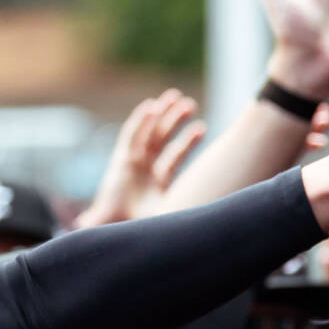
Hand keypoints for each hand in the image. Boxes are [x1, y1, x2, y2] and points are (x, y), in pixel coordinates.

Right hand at [82, 90, 202, 227]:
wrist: (113, 231)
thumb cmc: (140, 228)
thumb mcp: (170, 215)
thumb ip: (188, 210)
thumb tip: (215, 212)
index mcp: (159, 182)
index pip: (175, 156)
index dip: (188, 142)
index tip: (202, 127)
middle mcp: (146, 169)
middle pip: (162, 138)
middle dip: (175, 120)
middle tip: (190, 104)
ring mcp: (133, 163)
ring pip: (149, 133)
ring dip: (161, 115)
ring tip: (175, 97)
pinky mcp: (121, 161)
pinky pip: (131, 136)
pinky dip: (140, 121)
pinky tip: (151, 107)